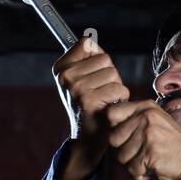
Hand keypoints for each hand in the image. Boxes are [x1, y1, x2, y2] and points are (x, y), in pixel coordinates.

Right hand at [52, 35, 131, 179]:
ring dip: (115, 88)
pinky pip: (118, 88)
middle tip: (100, 94)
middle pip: (104, 58)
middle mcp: (65, 77)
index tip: (90, 77)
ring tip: (104, 102)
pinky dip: (120, 100)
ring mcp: (76, 88)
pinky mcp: (89, 100)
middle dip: (109, 76)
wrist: (88, 138)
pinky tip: (108, 109)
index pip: (87, 44)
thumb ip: (87, 57)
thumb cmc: (90, 106)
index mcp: (60, 68)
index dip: (96, 60)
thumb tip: (90, 41)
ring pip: (113, 73)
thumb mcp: (83, 79)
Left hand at [105, 100, 180, 179]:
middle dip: (124, 151)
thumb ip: (135, 119)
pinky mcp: (150, 152)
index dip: (114, 128)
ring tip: (148, 160)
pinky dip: (140, 173)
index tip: (126, 136)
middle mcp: (147, 117)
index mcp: (146, 107)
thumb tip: (109, 121)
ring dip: (132, 164)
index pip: (111, 113)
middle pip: (113, 138)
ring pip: (121, 155)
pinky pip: (132, 168)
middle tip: (140, 153)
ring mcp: (149, 134)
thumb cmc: (174, 146)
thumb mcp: (157, 122)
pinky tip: (151, 169)